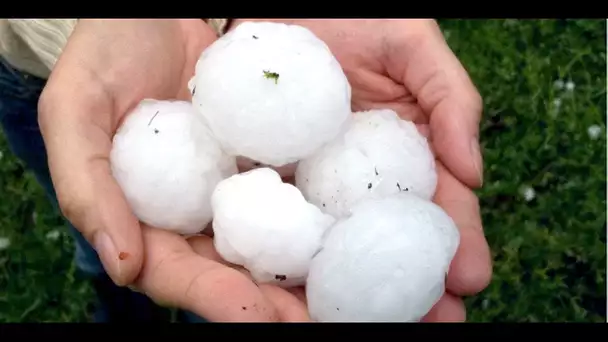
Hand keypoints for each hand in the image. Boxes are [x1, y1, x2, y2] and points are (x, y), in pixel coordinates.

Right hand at [38, 19, 307, 321]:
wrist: (150, 13)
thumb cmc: (104, 54)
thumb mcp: (76, 110)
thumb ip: (86, 185)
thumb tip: (121, 264)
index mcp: (142, 215)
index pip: (175, 271)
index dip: (214, 298)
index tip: (255, 317)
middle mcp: (189, 211)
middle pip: (230, 270)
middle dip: (270, 303)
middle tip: (313, 321)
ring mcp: (228, 185)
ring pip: (264, 239)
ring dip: (299, 272)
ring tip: (337, 293)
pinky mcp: (259, 156)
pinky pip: (286, 189)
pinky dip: (312, 215)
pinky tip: (344, 231)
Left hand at [230, 19, 491, 320]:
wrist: (274, 5)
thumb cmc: (350, 16)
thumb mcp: (410, 44)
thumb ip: (449, 98)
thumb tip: (473, 171)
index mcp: (402, 152)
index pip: (437, 204)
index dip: (457, 241)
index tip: (470, 277)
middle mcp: (359, 179)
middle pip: (389, 240)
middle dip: (412, 285)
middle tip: (433, 321)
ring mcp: (310, 186)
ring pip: (335, 248)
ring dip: (352, 292)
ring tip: (364, 323)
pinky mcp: (262, 182)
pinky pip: (275, 226)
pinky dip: (288, 263)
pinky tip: (299, 292)